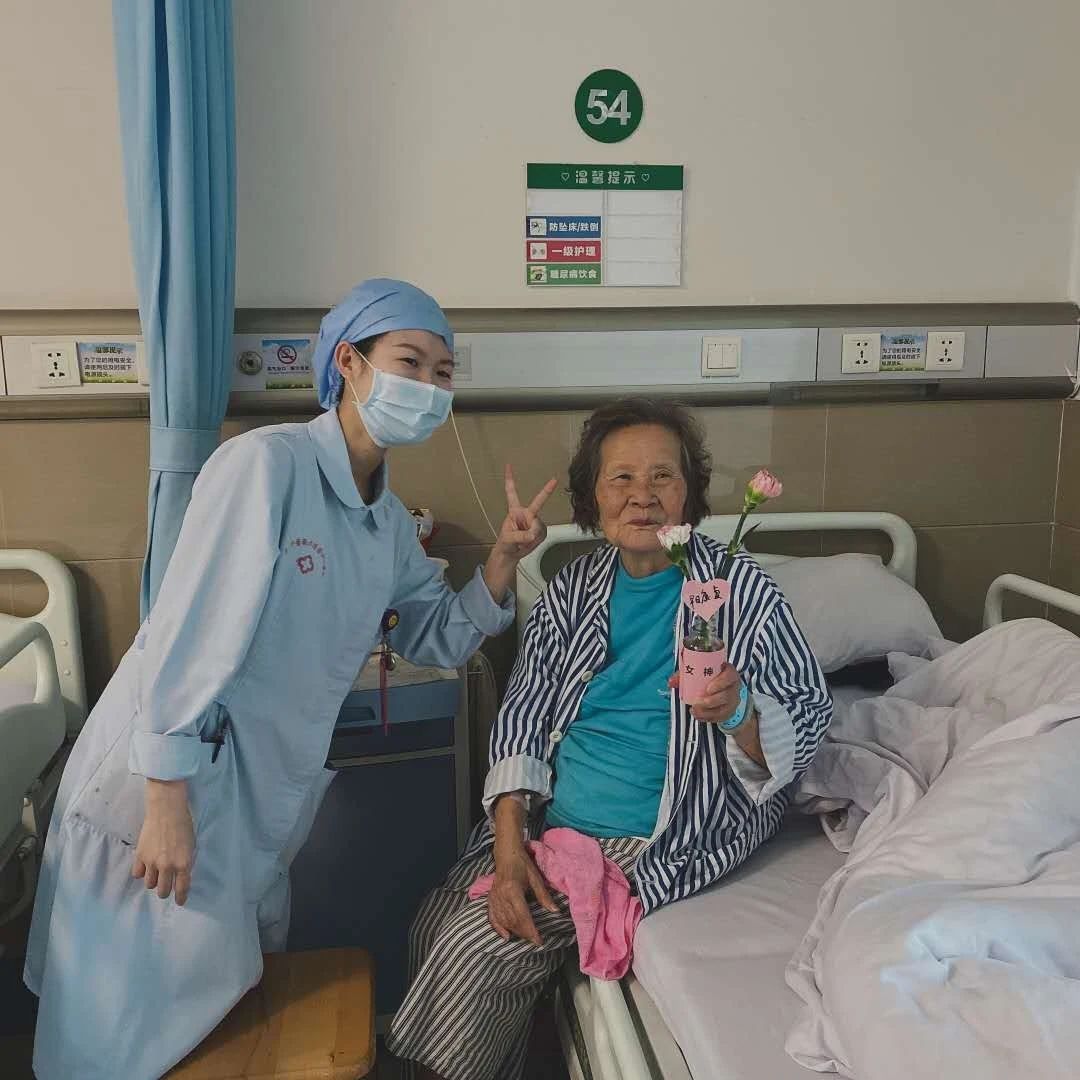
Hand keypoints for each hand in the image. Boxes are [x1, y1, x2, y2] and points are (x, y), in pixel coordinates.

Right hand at [133, 779, 195, 904]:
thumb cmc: (184, 824)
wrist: (166, 810)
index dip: (181, 897)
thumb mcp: (191, 845)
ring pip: (150, 884)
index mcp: (183, 863)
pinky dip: (142, 873)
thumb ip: (185, 861)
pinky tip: (145, 867)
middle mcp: (167, 866)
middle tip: (166, 887)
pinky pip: (138, 874)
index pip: (182, 888)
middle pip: (163, 891)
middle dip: (166, 891)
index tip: (180, 901)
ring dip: (154, 882)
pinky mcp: (140, 856)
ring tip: (156, 875)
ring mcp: (152, 862)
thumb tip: (181, 873)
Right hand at [488, 843, 558, 945]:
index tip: (539, 941)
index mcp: (513, 890)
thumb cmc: (523, 865)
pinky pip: (492, 917)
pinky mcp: (490, 899)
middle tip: (535, 940)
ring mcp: (494, 898)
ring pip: (504, 921)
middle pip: (513, 921)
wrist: (507, 854)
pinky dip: (498, 928)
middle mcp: (501, 896)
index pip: (522, 916)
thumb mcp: (536, 879)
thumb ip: (544, 896)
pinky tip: (506, 936)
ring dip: (515, 931)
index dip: (531, 930)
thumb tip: (555, 911)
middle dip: (524, 933)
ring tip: (525, 937)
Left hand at [493, 465, 556, 562]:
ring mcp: (534, 522)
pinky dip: (535, 541)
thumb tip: (533, 533)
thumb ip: (520, 536)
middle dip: (546, 491)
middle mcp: (526, 514)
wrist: (510, 553)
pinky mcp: (541, 530)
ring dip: (532, 536)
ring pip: (539, 525)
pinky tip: (530, 542)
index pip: (511, 493)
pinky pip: (542, 534)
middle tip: (554, 480)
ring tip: (523, 541)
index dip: (510, 479)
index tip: (509, 466)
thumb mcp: (508, 539)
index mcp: (514, 511)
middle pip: (538, 502)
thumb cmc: (505, 543)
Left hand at [669, 662, 743, 724]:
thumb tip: (671, 682)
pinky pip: (721, 717)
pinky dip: (708, 718)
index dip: (721, 682)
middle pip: (727, 695)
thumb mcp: (698, 672)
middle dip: (711, 700)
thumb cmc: (709, 678)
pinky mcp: (730, 711)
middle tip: (697, 702)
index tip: (708, 688)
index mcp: (728, 672)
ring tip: (694, 710)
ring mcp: (733, 700)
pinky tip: (698, 715)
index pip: (730, 675)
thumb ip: (684, 675)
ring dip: (708, 711)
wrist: (721, 689)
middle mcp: (734, 686)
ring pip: (724, 708)